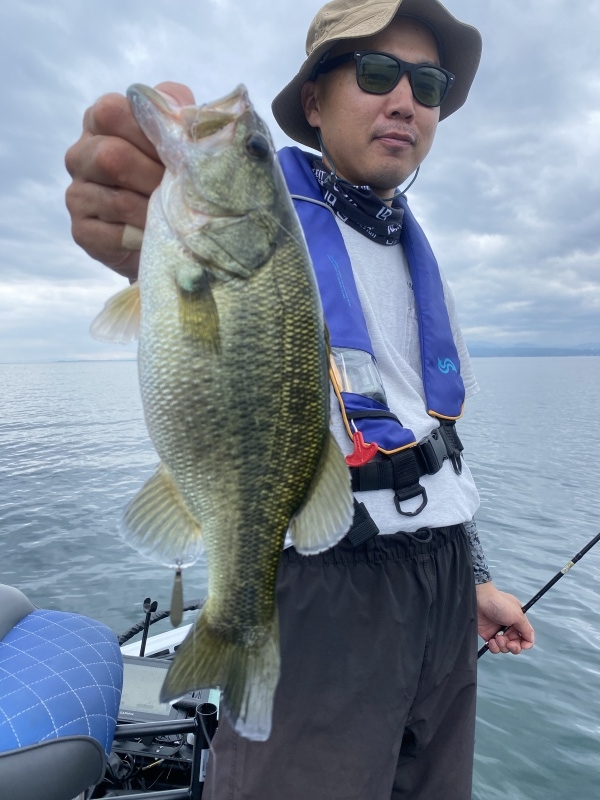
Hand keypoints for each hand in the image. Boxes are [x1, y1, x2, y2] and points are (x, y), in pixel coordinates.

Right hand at [65, 81, 194, 279]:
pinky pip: (113, 236)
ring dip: (154, 211)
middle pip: (110, 157)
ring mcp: (76, 195)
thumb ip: (176, 109)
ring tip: (175, 215)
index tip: (176, 152)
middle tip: (181, 190)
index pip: (111, 112)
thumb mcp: (179, 134)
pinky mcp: (82, 232)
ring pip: (117, 201)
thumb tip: (176, 110)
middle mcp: (80, 155)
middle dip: (154, 176)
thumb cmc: (172, 172)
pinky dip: (142, 237)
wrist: (169, 228)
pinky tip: (156, 235)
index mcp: (99, 122)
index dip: (149, 133)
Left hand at [476, 581, 534, 654]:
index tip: (522, 645)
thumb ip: (526, 629)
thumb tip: (530, 641)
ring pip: (505, 648)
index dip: (526, 644)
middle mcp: (509, 627)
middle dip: (513, 647)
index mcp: (518, 621)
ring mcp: (498, 631)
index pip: (526, 637)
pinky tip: (491, 641)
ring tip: (497, 638)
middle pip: (516, 645)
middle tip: (508, 643)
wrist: (478, 599)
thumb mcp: (517, 615)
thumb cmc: (498, 603)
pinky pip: (494, 648)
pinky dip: (494, 647)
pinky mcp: (488, 635)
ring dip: (503, 646)